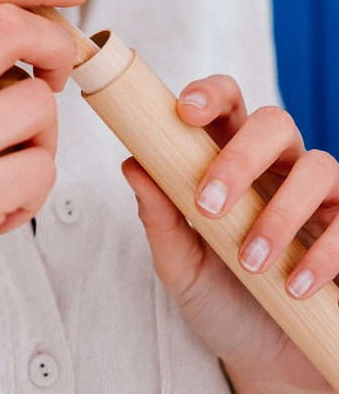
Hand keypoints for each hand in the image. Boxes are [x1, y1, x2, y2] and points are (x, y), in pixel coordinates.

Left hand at [122, 75, 338, 392]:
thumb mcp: (179, 261)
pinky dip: (324, 252)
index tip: (185, 112)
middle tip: (209, 205)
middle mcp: (275, 168)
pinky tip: (294, 285)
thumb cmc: (216, 298)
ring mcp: (315, 196)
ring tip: (250, 262)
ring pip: (316, 167)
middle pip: (273, 123)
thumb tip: (132, 163)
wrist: (263, 357)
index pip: (225, 105)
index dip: (210, 95)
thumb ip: (159, 216)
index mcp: (227, 161)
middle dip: (240, 158)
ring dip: (280, 213)